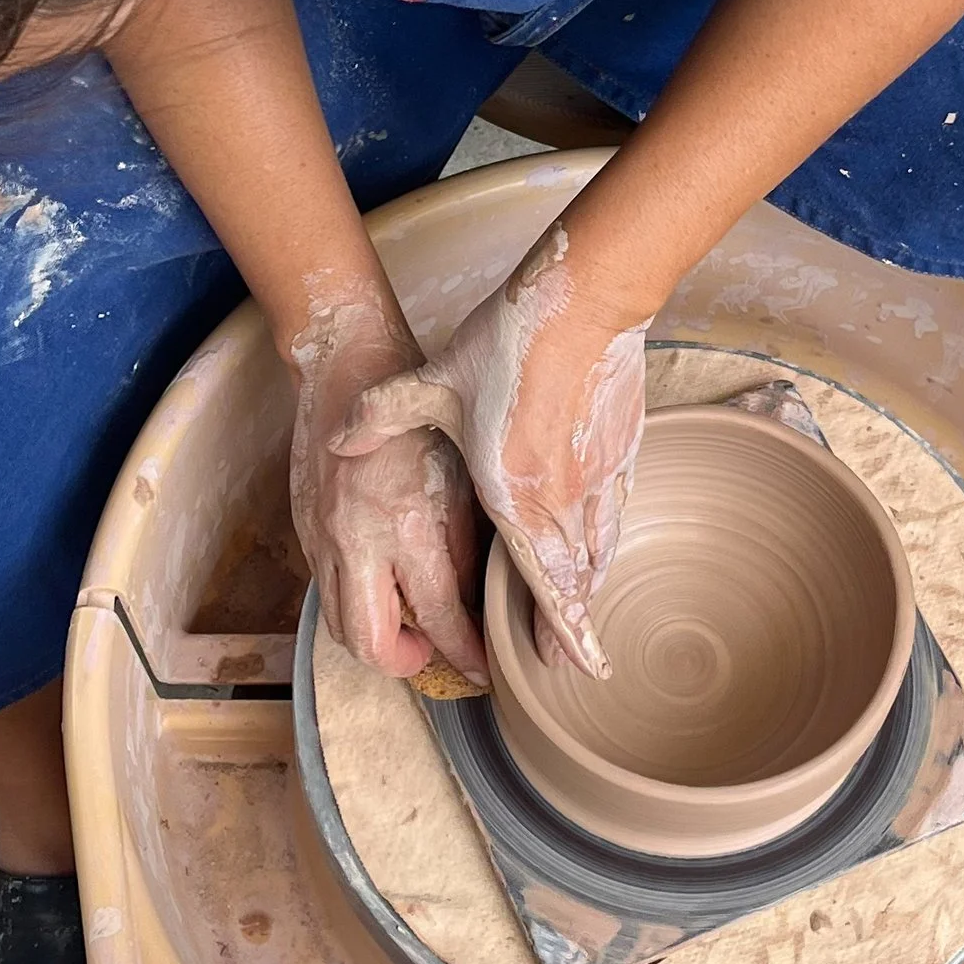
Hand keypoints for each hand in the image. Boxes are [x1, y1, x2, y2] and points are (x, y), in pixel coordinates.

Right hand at [286, 290, 487, 683]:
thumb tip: (477, 597)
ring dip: (375, 637)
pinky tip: (381, 583)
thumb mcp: (460, 474)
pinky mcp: (304, 530)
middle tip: (435, 650)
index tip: (481, 665)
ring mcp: (324, 538)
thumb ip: (466, 541)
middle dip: (408, 662)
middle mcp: (359, 541)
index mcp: (408, 524)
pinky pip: (326, 588)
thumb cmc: (417, 413)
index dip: (465, 653)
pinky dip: (355, 600)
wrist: (347, 369)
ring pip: (340, 624)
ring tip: (408, 623)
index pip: (440, 618)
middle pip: (371, 644)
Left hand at [330, 226, 648, 677]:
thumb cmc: (508, 344)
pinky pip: (617, 512)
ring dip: (591, 587)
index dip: (552, 627)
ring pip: (600, 551)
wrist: (584, 301)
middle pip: (573, 581)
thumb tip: (338, 441)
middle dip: (573, 626)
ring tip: (585, 614)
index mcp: (512, 492)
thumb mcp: (432, 381)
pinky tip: (602, 545)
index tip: (565, 662)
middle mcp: (562, 498)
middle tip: (575, 661)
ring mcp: (599, 476)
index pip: (535, 580)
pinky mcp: (625, 449)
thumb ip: (381, 414)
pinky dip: (608, 539)